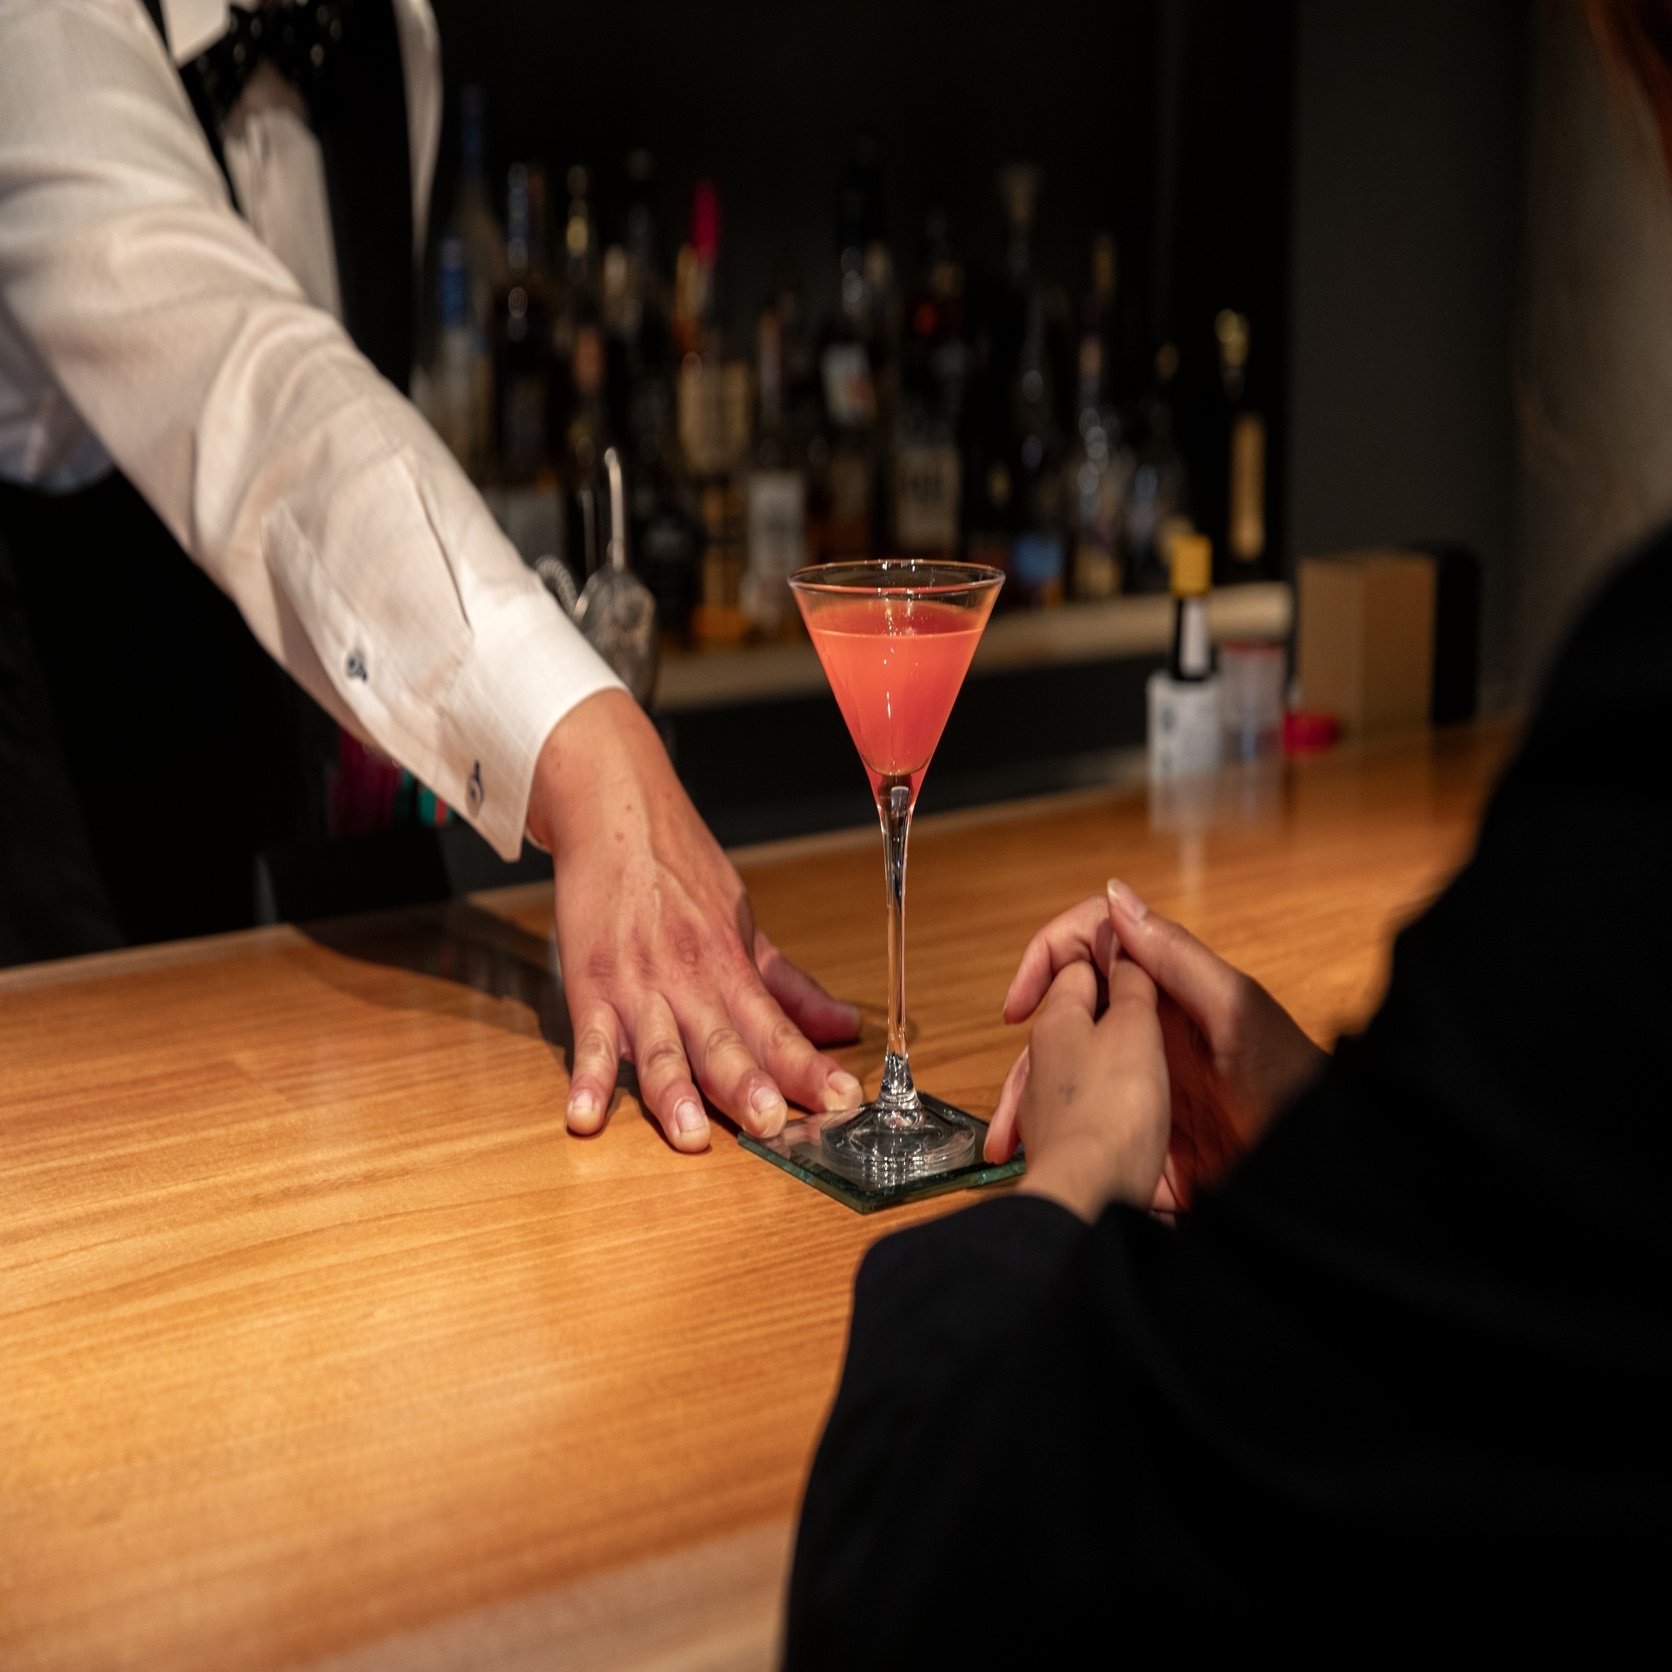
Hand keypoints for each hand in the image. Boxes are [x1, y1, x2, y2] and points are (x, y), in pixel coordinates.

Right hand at [529, 691, 861, 1152]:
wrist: (615, 810)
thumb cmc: (679, 869)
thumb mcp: (744, 924)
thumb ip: (789, 985)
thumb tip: (844, 1025)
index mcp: (732, 969)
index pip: (779, 1028)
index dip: (810, 1067)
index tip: (843, 1099)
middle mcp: (690, 982)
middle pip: (724, 1042)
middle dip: (748, 1085)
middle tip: (773, 1124)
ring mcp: (638, 987)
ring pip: (661, 1047)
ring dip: (675, 1092)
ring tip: (692, 1134)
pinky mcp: (589, 986)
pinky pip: (588, 1039)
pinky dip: (586, 1077)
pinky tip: (584, 1116)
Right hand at [988, 879, 1325, 1208]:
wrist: (1320, 1173)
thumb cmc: (1295, 1085)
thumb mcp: (1237, 1012)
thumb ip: (1176, 956)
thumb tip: (1113, 896)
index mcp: (1164, 988)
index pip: (1087, 949)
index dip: (1045, 963)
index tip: (1018, 1006)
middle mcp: (1148, 1027)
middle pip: (1064, 1022)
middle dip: (1028, 1060)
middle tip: (1011, 1108)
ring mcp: (1145, 1079)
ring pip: (1069, 1080)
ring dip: (1036, 1111)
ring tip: (1013, 1148)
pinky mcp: (1148, 1128)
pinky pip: (1089, 1126)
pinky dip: (1062, 1142)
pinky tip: (1045, 1163)